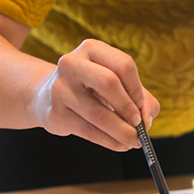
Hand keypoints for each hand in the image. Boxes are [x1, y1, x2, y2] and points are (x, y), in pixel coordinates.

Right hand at [34, 39, 159, 149]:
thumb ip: (141, 98)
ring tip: (133, 141)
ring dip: (121, 132)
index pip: (123, 65)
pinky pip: (87, 131)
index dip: (136, 89)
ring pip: (98, 113)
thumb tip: (146, 121)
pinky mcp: (55, 112)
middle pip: (108, 83)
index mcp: (91, 49)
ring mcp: (60, 88)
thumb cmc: (90, 89)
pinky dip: (108, 141)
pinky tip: (119, 145)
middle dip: (128, 108)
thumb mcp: (116, 85)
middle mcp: (72, 63)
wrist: (47, 97)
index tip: (141, 108)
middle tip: (138, 125)